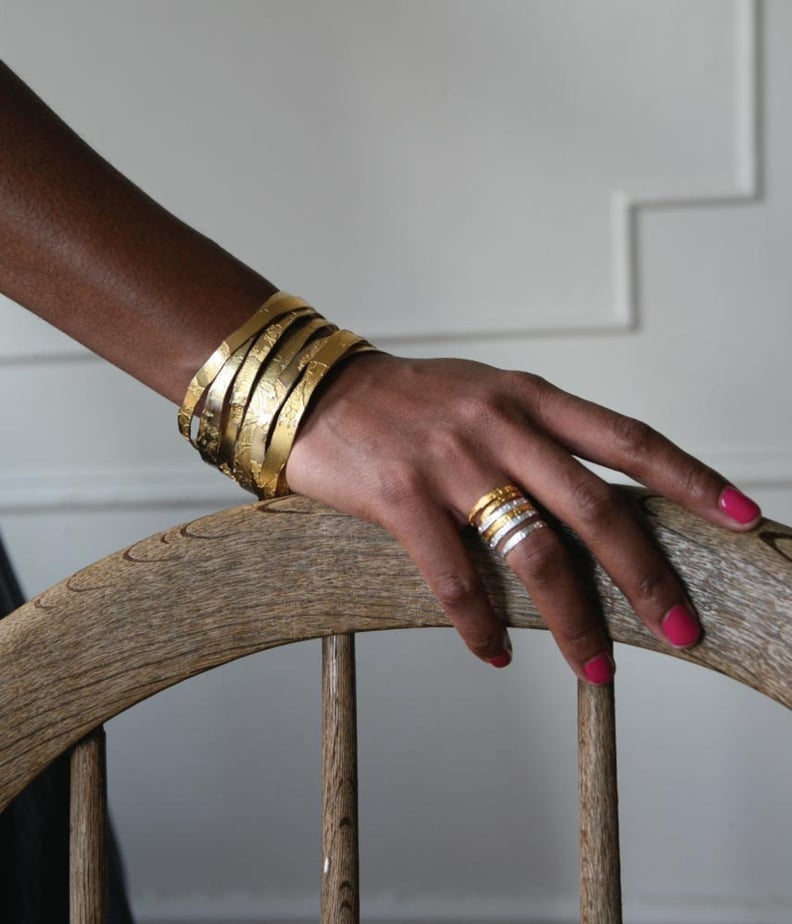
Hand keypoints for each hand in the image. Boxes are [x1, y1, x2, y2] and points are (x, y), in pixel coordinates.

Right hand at [286, 353, 761, 682]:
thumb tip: (597, 498)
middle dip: (645, 574)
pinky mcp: (402, 497)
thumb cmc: (408, 401)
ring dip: (571, 619)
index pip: (627, 438)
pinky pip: (455, 578)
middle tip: (681, 626)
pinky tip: (494, 654)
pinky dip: (480, 626)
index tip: (741, 515)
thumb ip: (539, 435)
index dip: (690, 478)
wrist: (317, 392)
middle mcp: (500, 425)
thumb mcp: (486, 396)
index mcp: (529, 398)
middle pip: (595, 507)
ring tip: (594, 666)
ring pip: (533, 552)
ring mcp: (451, 461)